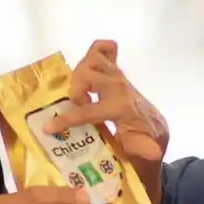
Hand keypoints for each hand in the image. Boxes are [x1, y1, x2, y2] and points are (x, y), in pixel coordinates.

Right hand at [43, 40, 168, 162]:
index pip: (89, 111)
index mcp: (121, 107)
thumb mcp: (142, 150)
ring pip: (92, 58)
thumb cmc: (144, 141)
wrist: (155, 129)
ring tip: (82, 93)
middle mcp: (119, 87)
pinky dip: (96, 52)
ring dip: (81, 74)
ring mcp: (118, 76)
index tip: (49, 127)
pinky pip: (105, 49)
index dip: (67, 120)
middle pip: (87, 73)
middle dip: (76, 90)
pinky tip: (90, 70)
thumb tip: (151, 154)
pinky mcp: (117, 72)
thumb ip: (144, 150)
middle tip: (79, 107)